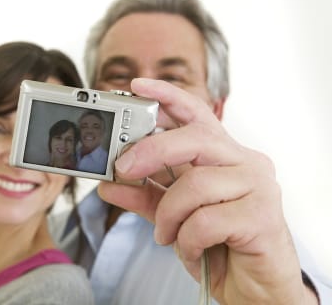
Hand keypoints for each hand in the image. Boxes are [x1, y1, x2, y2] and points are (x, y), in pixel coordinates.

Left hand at [98, 78, 315, 303]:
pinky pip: (207, 220)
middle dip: (151, 151)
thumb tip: (108, 185)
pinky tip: (190, 249)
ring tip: (166, 233)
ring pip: (196, 184)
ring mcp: (258, 186)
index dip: (168, 96)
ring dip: (169, 214)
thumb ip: (144, 196)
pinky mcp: (263, 217)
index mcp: (223, 155)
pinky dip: (187, 239)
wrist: (254, 285)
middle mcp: (244, 162)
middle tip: (122, 168)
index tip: (138, 85)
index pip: (197, 114)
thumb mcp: (173, 214)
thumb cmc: (216, 242)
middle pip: (194, 138)